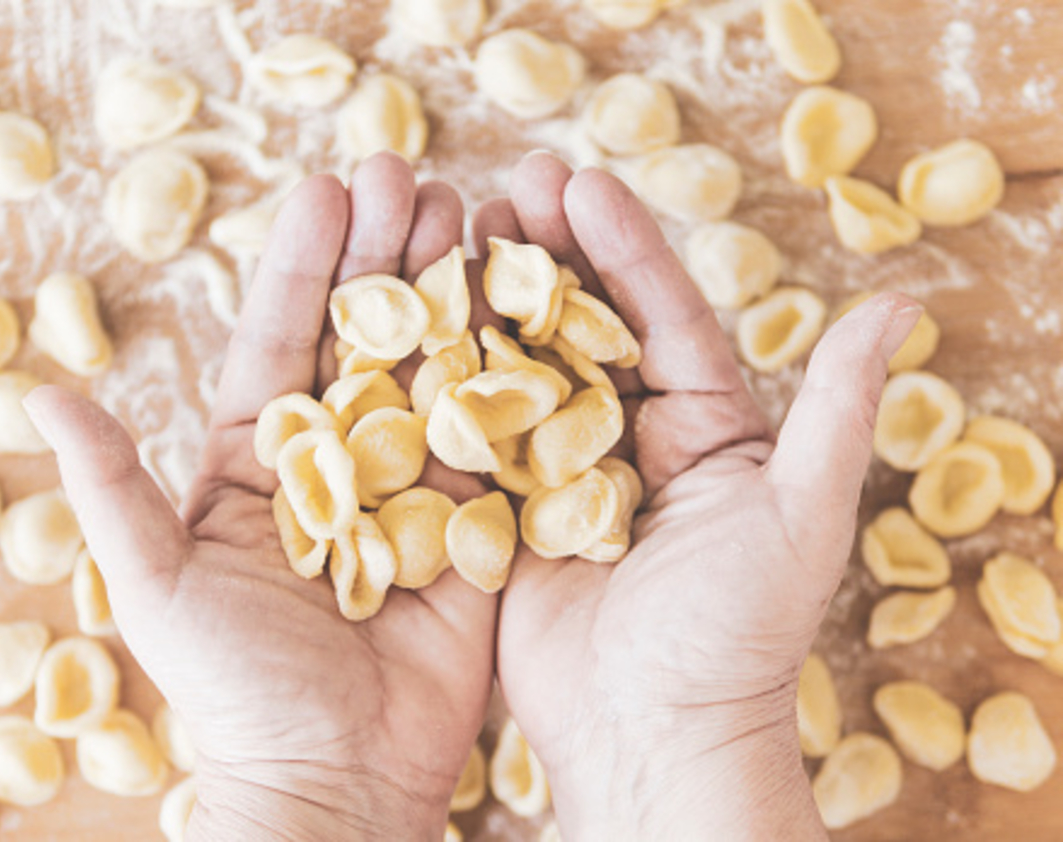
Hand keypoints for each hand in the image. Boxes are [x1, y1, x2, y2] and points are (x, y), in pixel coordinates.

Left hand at [25, 154, 495, 841]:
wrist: (335, 773)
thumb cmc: (236, 687)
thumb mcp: (155, 583)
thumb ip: (113, 489)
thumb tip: (45, 398)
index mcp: (261, 457)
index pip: (283, 338)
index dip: (306, 265)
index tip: (330, 191)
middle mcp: (337, 455)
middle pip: (363, 335)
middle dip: (384, 254)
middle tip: (407, 173)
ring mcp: (410, 481)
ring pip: (429, 366)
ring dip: (446, 289)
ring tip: (464, 211)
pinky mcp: (472, 519)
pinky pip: (488, 433)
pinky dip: (501, 367)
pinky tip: (518, 301)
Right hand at [482, 154, 921, 839]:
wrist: (651, 738)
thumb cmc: (735, 634)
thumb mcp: (800, 513)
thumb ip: (837, 408)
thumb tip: (901, 304)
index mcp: (702, 426)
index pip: (660, 313)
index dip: (622, 245)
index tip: (580, 182)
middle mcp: (631, 439)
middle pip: (585, 324)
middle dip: (550, 251)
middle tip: (508, 185)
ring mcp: (562, 473)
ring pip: (526, 365)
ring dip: (496, 296)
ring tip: (458, 228)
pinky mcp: (507, 511)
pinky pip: (478, 430)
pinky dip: (453, 373)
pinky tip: (425, 318)